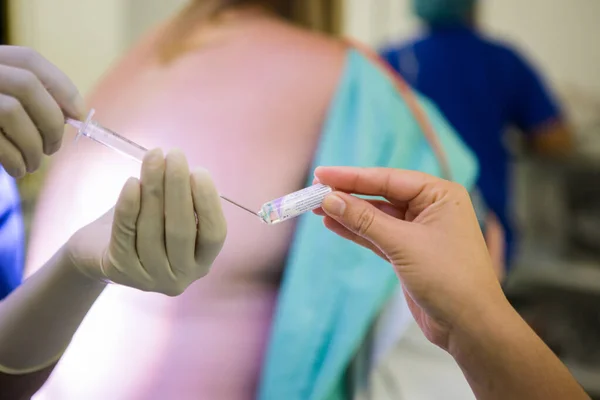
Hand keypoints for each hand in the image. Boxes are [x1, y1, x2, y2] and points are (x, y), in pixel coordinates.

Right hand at [0, 46, 84, 177]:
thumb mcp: (3, 103)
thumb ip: (30, 101)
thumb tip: (75, 114)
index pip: (29, 60)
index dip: (61, 86)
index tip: (78, 114)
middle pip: (27, 85)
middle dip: (51, 121)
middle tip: (54, 147)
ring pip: (12, 112)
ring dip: (33, 146)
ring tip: (34, 164)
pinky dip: (15, 160)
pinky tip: (17, 170)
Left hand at [65, 149, 226, 295]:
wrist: (97, 252)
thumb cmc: (145, 226)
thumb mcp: (171, 217)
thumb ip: (182, 201)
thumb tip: (181, 168)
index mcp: (201, 261)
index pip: (214, 234)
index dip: (208, 203)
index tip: (199, 171)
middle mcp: (180, 276)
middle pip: (181, 230)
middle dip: (178, 188)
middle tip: (175, 155)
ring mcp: (148, 278)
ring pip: (152, 229)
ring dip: (153, 188)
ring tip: (153, 158)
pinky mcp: (119, 271)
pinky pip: (125, 233)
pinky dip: (128, 206)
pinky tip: (132, 183)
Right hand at [313, 167, 505, 350]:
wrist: (470, 326)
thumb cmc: (448, 278)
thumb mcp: (403, 244)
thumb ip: (365, 220)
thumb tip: (330, 200)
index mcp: (439, 195)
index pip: (388, 179)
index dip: (351, 176)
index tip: (320, 174)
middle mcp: (431, 208)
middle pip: (380, 194)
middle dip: (347, 194)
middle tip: (314, 190)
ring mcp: (419, 231)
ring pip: (376, 216)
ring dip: (348, 213)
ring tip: (317, 207)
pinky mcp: (409, 252)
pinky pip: (378, 235)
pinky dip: (356, 231)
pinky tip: (333, 224)